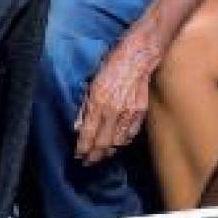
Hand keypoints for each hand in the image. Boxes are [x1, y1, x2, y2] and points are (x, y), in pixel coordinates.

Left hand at [74, 27, 161, 165]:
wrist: (138, 55)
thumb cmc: (112, 64)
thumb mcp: (92, 82)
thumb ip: (85, 107)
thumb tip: (78, 127)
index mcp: (98, 102)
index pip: (88, 135)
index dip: (82, 148)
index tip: (78, 155)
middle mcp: (113, 110)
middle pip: (102, 143)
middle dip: (93, 156)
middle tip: (87, 162)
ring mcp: (128, 112)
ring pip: (117, 142)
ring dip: (108, 152)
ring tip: (101, 155)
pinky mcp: (140, 111)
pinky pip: (130, 134)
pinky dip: (122, 142)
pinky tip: (117, 144)